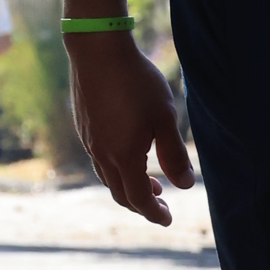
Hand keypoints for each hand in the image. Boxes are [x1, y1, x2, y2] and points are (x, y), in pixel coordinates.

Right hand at [67, 35, 194, 226]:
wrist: (97, 50)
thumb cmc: (136, 82)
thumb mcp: (164, 117)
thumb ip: (174, 154)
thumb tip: (185, 185)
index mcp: (123, 156)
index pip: (138, 199)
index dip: (154, 213)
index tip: (168, 219)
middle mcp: (102, 154)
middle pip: (120, 193)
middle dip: (142, 204)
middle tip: (162, 204)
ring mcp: (89, 141)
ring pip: (108, 177)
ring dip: (129, 186)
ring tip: (150, 181)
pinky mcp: (84, 127)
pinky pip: (99, 160)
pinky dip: (116, 169)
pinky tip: (128, 154)